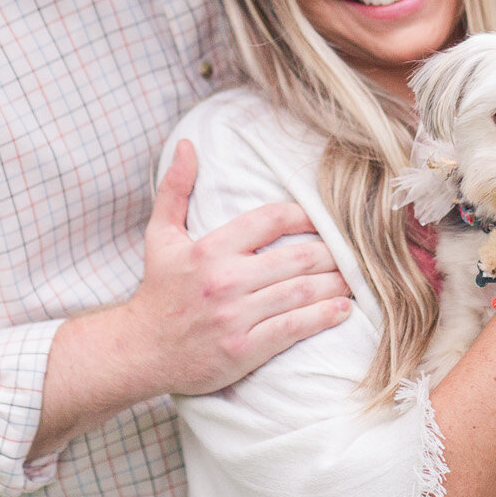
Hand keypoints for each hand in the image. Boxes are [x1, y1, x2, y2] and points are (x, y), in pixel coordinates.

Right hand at [123, 139, 352, 395]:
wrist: (140, 351)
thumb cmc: (158, 291)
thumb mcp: (160, 236)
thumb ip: (175, 189)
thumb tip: (187, 145)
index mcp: (209, 250)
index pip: (271, 220)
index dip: (305, 216)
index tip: (324, 219)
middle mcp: (224, 280)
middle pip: (296, 257)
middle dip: (331, 253)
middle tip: (352, 251)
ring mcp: (235, 316)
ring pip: (301, 292)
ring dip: (335, 283)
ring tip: (355, 278)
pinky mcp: (243, 349)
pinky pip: (293, 328)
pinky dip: (323, 316)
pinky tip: (342, 309)